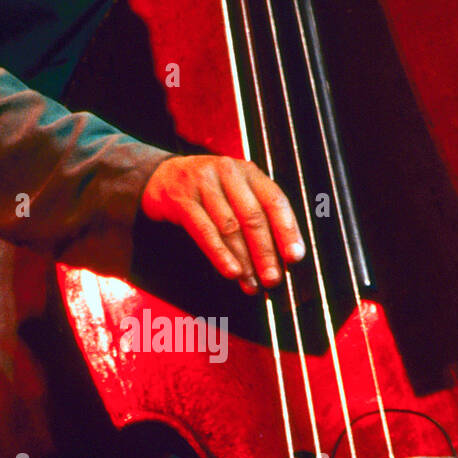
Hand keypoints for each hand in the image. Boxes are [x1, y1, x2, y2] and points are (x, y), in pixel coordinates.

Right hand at [141, 155, 304, 292]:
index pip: (274, 201)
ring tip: (252, 284)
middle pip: (252, 217)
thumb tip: (279, 258)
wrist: (162, 177)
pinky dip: (220, 254)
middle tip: (273, 280)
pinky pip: (204, 231)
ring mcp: (203, 184)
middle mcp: (229, 173)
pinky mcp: (182, 199)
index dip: (287, 230)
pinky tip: (231, 272)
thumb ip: (257, 216)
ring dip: (243, 260)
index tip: (294, 257)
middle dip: (265, 252)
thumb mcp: (236, 192)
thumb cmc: (208, 192)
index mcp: (249, 172)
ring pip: (230, 227)